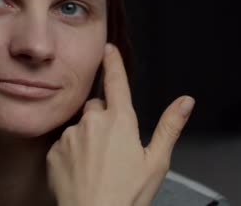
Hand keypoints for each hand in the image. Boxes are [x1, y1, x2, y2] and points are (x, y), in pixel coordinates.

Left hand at [46, 43, 194, 205]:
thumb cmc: (126, 195)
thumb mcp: (156, 161)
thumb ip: (169, 126)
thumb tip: (185, 102)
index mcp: (120, 121)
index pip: (116, 82)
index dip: (113, 62)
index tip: (108, 49)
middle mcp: (93, 121)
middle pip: (97, 107)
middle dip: (103, 119)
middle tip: (112, 147)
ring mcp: (70, 134)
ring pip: (80, 126)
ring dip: (87, 137)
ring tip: (97, 164)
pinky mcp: (54, 150)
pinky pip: (64, 143)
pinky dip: (72, 152)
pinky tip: (81, 170)